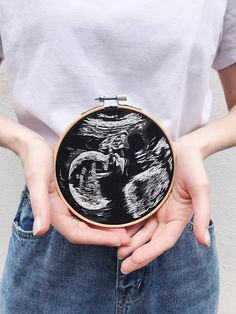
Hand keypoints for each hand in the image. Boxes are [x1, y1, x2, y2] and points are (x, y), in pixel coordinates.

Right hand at [18, 135, 129, 245]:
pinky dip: (104, 216)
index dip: (97, 239)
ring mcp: (70, 205)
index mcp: (52, 212)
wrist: (36, 144)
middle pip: (86, 232)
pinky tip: (117, 214)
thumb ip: (39, 204)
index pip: (76, 234)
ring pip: (90, 224)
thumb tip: (40, 231)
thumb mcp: (37, 179)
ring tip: (128, 230)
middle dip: (107, 237)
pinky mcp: (75, 196)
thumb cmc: (36, 158)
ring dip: (107, 229)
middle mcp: (62, 212)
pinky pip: (91, 210)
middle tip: (129, 239)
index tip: (118, 240)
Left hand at [117, 139, 211, 272]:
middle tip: (122, 265)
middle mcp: (165, 216)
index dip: (150, 252)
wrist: (182, 148)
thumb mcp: (200, 189)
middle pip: (150, 240)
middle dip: (137, 253)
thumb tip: (204, 243)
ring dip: (129, 242)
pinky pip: (134, 215)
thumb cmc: (193, 166)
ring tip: (116, 251)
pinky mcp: (145, 199)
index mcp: (178, 217)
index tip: (134, 261)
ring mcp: (155, 209)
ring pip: (141, 230)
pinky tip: (115, 231)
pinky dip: (126, 225)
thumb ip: (202, 215)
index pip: (164, 241)